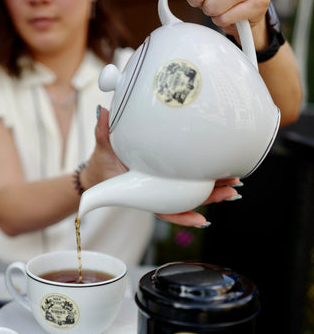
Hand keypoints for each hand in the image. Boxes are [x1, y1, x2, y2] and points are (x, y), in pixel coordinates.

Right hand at [82, 107, 241, 227]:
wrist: (100, 173)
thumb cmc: (102, 165)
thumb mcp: (101, 149)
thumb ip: (102, 132)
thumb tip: (104, 113)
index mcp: (141, 190)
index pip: (163, 208)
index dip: (183, 216)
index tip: (202, 220)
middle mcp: (156, 190)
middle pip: (185, 199)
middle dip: (210, 198)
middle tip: (230, 192)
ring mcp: (164, 184)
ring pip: (192, 191)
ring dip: (215, 189)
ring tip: (235, 184)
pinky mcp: (169, 176)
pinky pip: (189, 182)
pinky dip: (208, 180)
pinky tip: (225, 176)